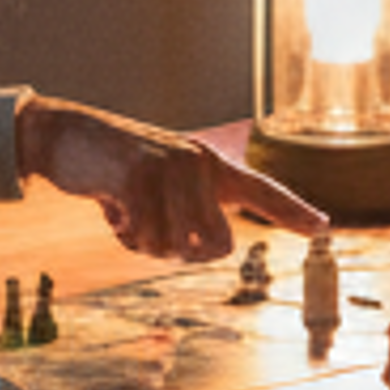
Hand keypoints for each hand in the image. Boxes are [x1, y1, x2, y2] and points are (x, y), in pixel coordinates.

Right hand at [15, 95, 327, 260]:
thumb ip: (189, 212)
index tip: (323, 228)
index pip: (261, 189)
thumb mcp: (160, 187)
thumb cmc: (115, 171)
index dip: (292, 212)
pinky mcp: (140, 177)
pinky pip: (143, 238)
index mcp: (209, 164)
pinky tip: (110, 204)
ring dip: (144, 242)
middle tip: (150, 229)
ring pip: (174, 249)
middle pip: (214, 246)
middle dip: (182, 253)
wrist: (66, 136)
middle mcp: (199, 163)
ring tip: (126, 207)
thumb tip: (207, 249)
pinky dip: (123, 234)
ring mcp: (171, 168)